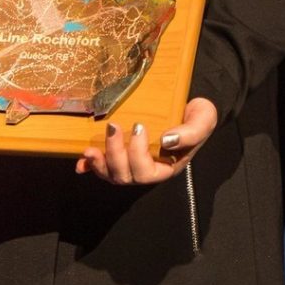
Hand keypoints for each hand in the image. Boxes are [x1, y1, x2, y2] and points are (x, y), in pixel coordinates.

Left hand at [77, 97, 216, 183]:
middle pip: (125, 176)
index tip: (139, 126)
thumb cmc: (198, 116)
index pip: (147, 173)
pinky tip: (81, 164)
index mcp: (167, 167)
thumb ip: (189, 133)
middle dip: (115, 154)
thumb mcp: (202, 122)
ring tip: (89, 149)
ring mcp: (133, 164)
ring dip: (99, 164)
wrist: (192, 107)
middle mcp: (148, 170)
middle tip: (113, 127)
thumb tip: (166, 140)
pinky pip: (103, 167)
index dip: (138, 154)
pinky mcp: (122, 155)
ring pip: (112, 175)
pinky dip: (91, 166)